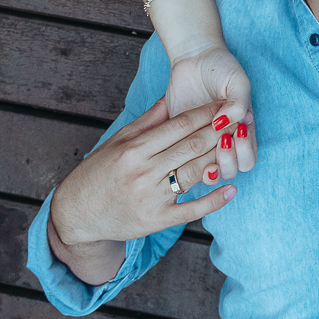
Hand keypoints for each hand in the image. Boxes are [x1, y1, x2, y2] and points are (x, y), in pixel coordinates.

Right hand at [50, 100, 235, 252]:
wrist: (76, 215)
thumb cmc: (98, 173)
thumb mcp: (117, 142)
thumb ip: (147, 122)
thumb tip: (170, 98)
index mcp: (134, 149)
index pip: (179, 126)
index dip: (206, 114)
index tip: (225, 104)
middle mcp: (143, 172)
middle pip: (191, 146)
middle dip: (219, 131)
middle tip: (242, 118)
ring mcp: (151, 197)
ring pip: (195, 173)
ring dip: (221, 158)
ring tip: (241, 145)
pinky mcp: (155, 220)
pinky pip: (190, 209)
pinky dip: (214, 200)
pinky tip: (232, 189)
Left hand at [166, 46, 256, 178]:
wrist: (194, 57)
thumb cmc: (221, 67)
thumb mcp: (237, 81)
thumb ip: (239, 103)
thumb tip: (232, 124)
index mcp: (242, 130)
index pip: (248, 158)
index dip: (244, 152)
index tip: (237, 131)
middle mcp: (224, 140)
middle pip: (231, 170)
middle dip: (227, 160)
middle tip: (220, 140)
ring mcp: (202, 142)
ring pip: (209, 172)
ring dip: (208, 165)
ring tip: (201, 147)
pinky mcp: (181, 139)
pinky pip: (184, 161)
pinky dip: (185, 160)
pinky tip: (182, 146)